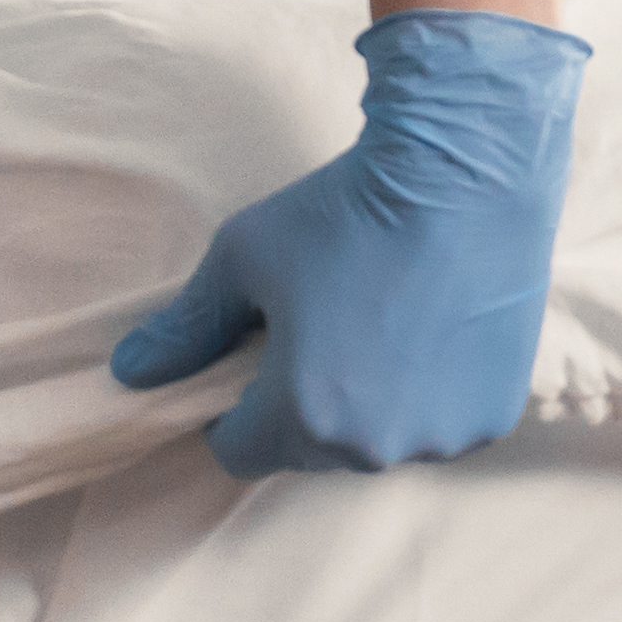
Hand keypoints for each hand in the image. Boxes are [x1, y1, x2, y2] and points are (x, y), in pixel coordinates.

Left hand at [110, 9, 586, 476]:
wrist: (465, 170)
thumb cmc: (345, 209)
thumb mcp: (243, 257)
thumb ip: (186, 327)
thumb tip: (129, 371)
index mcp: (303, 414)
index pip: (238, 451)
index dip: (231, 408)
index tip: (248, 362)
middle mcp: (373, 447)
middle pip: (311, 449)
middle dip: (302, 405)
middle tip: (320, 331)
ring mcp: (441, 437)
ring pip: (380, 441)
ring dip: (370, 405)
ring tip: (382, 326)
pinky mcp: (493, 416)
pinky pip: (440, 425)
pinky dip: (429, 394)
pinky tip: (432, 330)